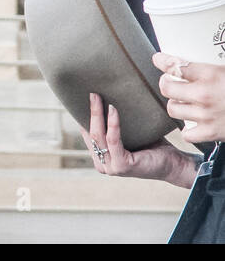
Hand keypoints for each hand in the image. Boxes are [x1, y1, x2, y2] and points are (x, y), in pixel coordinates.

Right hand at [82, 92, 197, 188]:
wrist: (175, 164)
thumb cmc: (153, 147)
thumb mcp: (129, 135)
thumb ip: (113, 128)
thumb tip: (105, 100)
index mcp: (101, 158)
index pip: (88, 134)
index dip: (85, 115)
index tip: (86, 97)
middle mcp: (102, 165)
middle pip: (91, 134)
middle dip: (91, 112)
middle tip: (91, 93)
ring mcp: (111, 167)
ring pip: (99, 136)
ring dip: (97, 114)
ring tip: (98, 97)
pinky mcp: (121, 166)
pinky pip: (113, 140)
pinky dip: (112, 124)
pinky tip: (113, 110)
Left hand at [154, 51, 224, 141]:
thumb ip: (215, 65)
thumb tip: (204, 57)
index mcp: (212, 74)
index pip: (176, 65)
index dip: (163, 61)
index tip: (158, 59)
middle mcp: (205, 94)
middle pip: (167, 88)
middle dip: (167, 84)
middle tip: (171, 82)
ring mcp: (207, 116)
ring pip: (173, 109)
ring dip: (175, 104)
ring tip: (182, 101)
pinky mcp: (212, 133)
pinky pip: (187, 133)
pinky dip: (188, 129)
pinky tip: (194, 122)